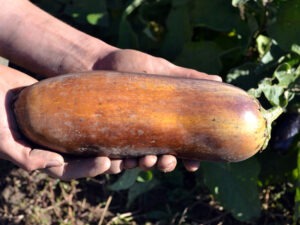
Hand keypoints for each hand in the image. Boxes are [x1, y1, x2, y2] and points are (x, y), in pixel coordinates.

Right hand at [0, 65, 128, 179]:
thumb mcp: (1, 138)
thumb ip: (25, 157)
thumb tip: (56, 164)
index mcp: (42, 155)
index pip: (69, 169)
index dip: (88, 168)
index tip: (107, 161)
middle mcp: (57, 143)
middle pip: (88, 156)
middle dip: (112, 159)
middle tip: (134, 156)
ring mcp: (65, 126)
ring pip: (95, 137)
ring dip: (118, 140)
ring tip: (139, 140)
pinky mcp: (70, 108)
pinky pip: (91, 115)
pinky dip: (107, 117)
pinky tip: (125, 112)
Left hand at [93, 49, 221, 171]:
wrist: (96, 62)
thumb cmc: (130, 65)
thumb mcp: (162, 70)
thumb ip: (188, 77)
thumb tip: (220, 80)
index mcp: (163, 120)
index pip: (180, 144)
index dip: (189, 157)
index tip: (193, 165)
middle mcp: (147, 132)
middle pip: (161, 157)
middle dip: (166, 164)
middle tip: (167, 161)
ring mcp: (127, 137)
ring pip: (139, 161)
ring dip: (146, 166)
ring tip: (147, 160)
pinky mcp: (105, 139)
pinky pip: (113, 159)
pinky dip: (118, 164)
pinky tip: (121, 162)